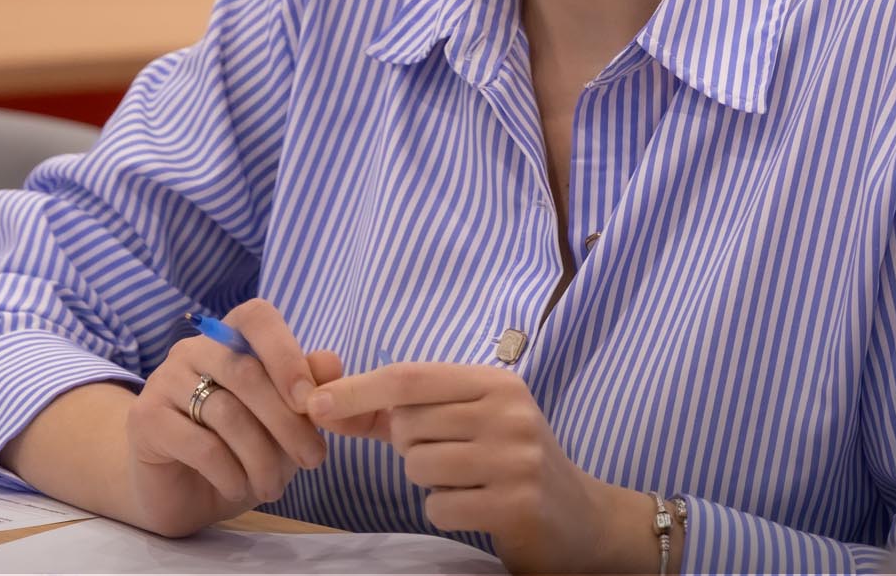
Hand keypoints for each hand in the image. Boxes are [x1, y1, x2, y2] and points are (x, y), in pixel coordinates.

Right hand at [121, 298, 341, 536]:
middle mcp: (192, 350)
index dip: (287, 354)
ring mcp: (164, 381)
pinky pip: (200, 445)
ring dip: (261, 458)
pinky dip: (230, 473)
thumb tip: (332, 362)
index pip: (257, 317)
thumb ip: (306, 389)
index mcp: (228, 337)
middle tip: (313, 460)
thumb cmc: (238, 449)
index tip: (311, 402)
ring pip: (226, 413)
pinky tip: (239, 489)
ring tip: (274, 488)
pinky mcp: (146, 420)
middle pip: (246, 372)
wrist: (181, 491)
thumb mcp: (282, 422)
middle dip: (288, 422)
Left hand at [308, 362, 658, 572]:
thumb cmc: (505, 461)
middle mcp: (510, 412)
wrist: (580, 518)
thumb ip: (395, 412)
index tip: (315, 403)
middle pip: (409, 426)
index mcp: (496, 382)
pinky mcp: (518, 503)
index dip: (357, 390)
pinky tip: (477, 507)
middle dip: (409, 446)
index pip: (409, 377)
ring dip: (429, 481)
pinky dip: (445, 510)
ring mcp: (516, 458)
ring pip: (419, 467)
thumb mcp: (463, 421)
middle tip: (451, 456)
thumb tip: (321, 403)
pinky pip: (439, 506)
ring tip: (468, 481)